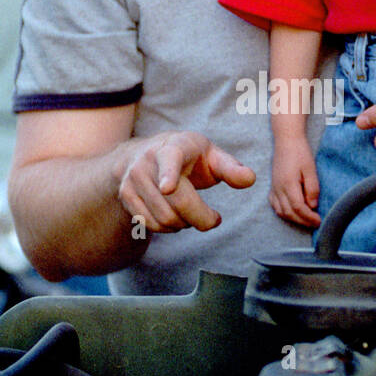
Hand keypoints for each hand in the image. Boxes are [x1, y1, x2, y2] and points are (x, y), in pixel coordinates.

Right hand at [117, 131, 254, 233]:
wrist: (148, 154)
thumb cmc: (190, 157)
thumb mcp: (213, 157)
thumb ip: (232, 168)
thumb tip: (249, 179)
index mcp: (174, 147)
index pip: (170, 159)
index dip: (169, 174)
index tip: (167, 188)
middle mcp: (148, 160)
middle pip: (177, 203)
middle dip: (201, 218)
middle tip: (214, 219)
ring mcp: (133, 179)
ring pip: (164, 218)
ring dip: (185, 224)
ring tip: (192, 213)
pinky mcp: (125, 195)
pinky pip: (151, 225)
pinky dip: (168, 228)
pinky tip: (176, 217)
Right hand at [269, 136, 320, 226]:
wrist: (286, 141)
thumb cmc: (300, 152)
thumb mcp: (311, 169)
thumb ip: (312, 188)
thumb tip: (312, 206)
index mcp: (288, 184)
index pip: (298, 208)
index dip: (309, 217)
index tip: (319, 220)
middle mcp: (278, 188)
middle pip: (289, 213)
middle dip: (302, 221)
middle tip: (315, 223)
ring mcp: (274, 188)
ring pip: (281, 211)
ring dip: (293, 219)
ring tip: (306, 219)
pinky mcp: (272, 186)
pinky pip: (275, 205)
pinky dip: (283, 213)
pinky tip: (292, 213)